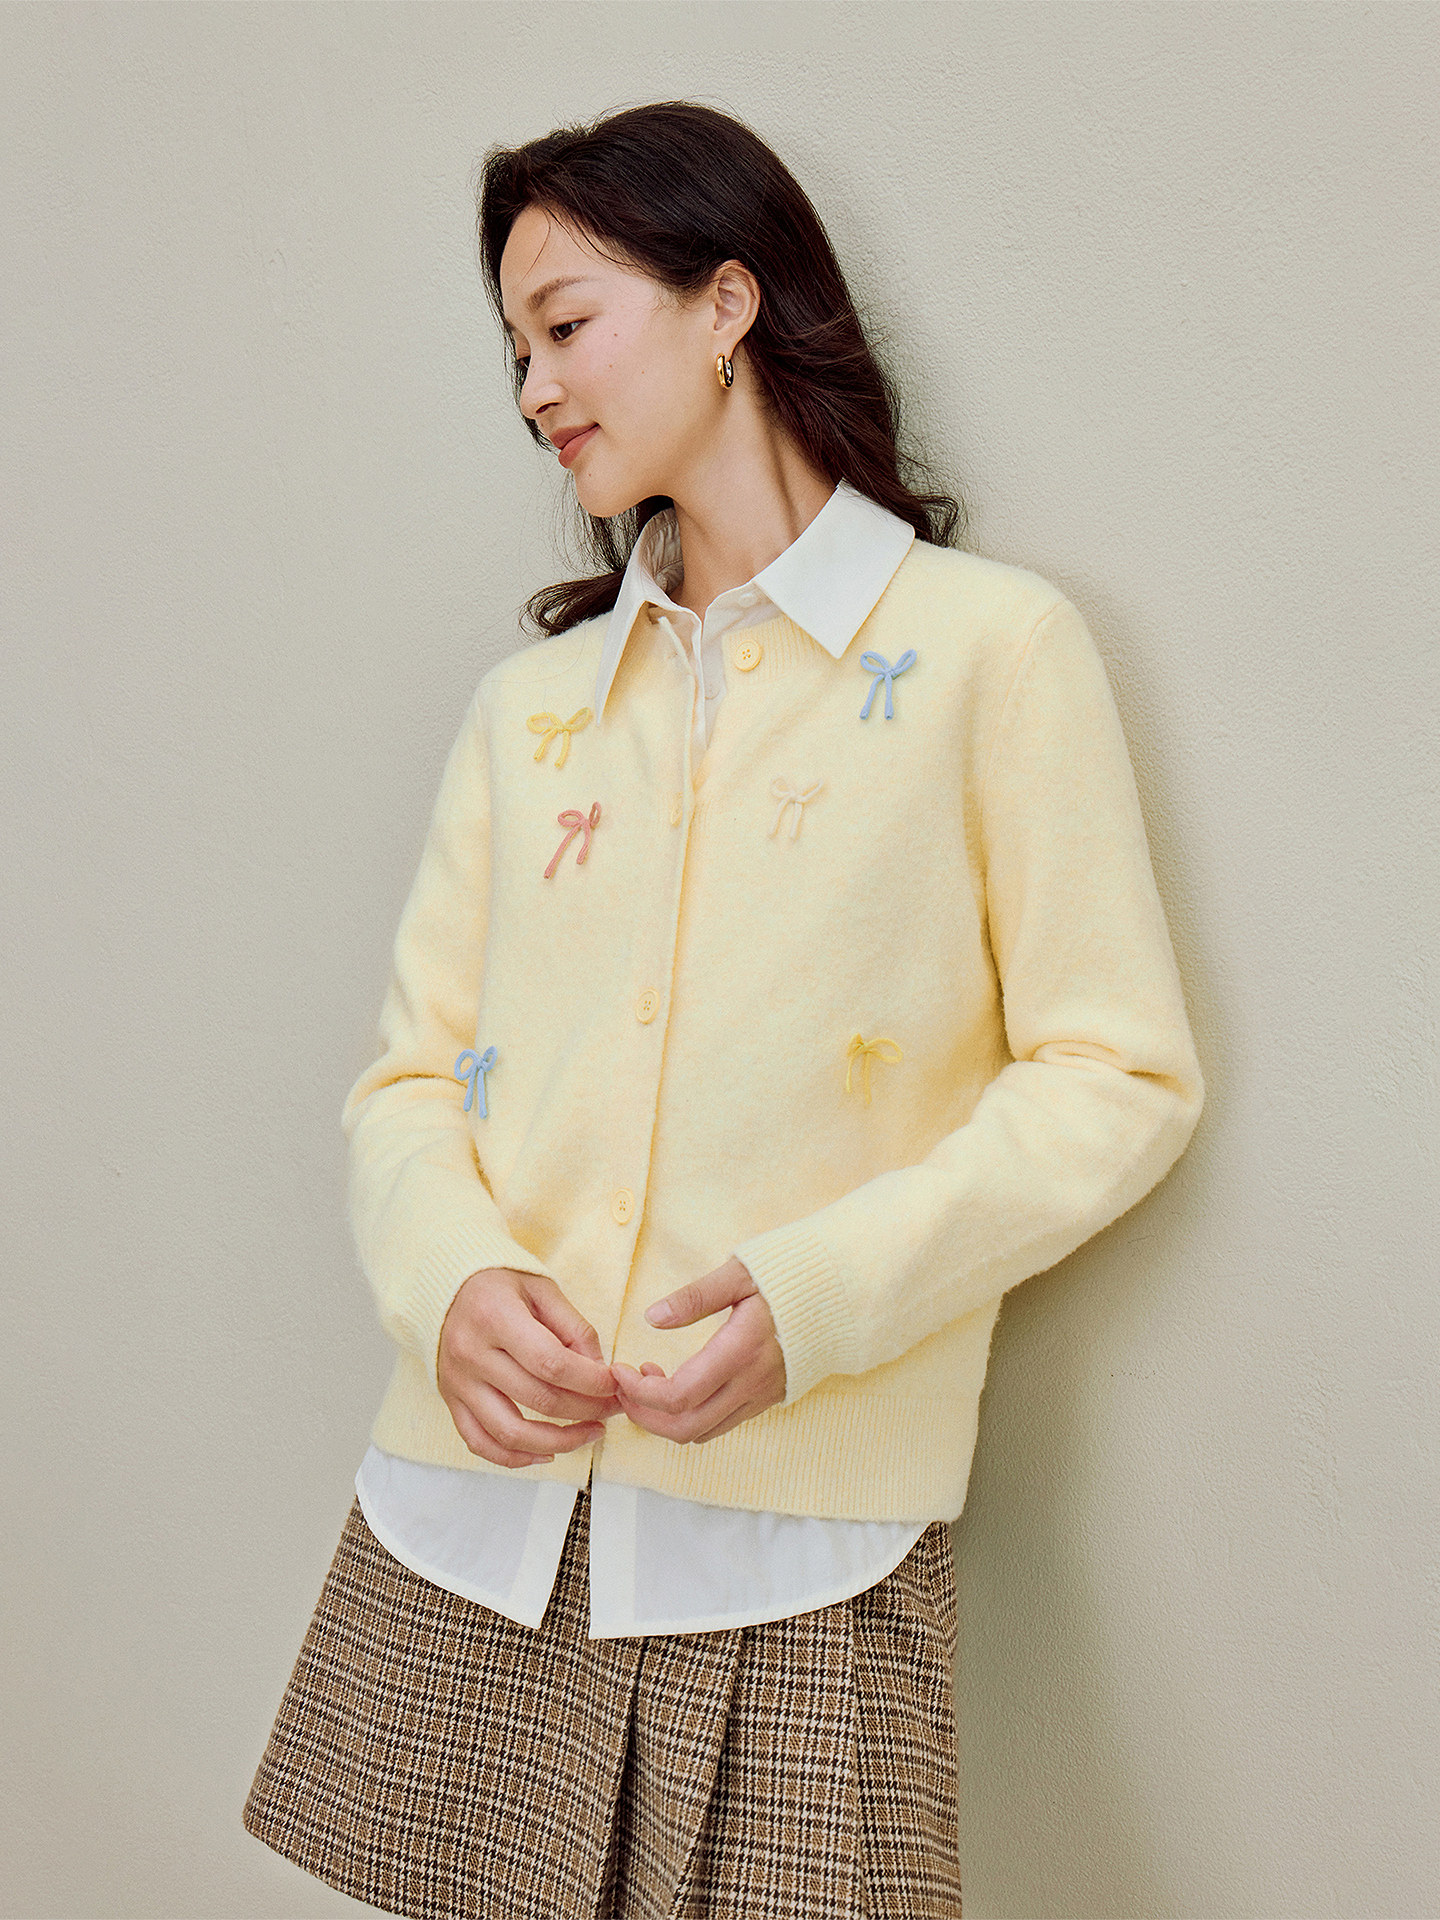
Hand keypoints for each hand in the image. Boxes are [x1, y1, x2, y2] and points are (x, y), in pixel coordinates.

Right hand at [438, 1267, 620, 1468]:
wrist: (446, 1286)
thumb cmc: (499, 1284)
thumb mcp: (542, 1289)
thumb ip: (574, 1328)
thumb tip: (601, 1371)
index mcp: (496, 1317)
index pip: (552, 1363)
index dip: (592, 1382)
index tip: (616, 1385)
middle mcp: (472, 1353)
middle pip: (538, 1399)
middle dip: (587, 1410)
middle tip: (613, 1407)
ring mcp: (458, 1381)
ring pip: (511, 1433)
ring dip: (559, 1442)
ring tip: (590, 1433)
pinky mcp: (450, 1400)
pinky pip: (480, 1443)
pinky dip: (515, 1458)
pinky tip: (547, 1452)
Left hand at [612, 1256, 785, 1444]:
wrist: (842, 1293)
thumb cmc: (790, 1276)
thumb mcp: (739, 1274)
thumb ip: (695, 1298)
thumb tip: (652, 1317)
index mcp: (741, 1350)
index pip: (680, 1395)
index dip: (640, 1392)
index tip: (619, 1370)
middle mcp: (752, 1383)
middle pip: (685, 1428)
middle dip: (644, 1415)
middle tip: (623, 1386)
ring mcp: (762, 1396)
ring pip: (702, 1432)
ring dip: (666, 1418)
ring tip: (648, 1380)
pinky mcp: (768, 1399)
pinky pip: (721, 1423)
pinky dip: (690, 1415)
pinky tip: (679, 1384)